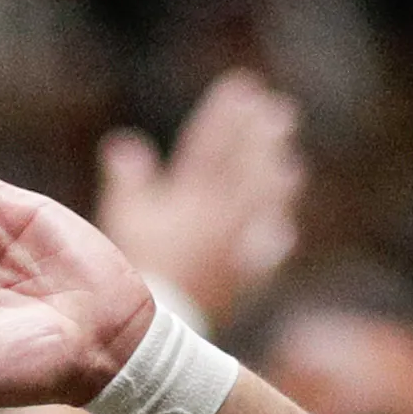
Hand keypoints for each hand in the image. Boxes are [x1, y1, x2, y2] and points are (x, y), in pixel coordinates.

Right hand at [92, 70, 302, 327]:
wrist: (153, 327)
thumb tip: (124, 142)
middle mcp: (220, 217)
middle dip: (261, 135)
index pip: (211, 144)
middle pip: (246, 167)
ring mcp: (235, 247)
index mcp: (190, 197)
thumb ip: (127, 179)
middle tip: (279, 110)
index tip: (242, 86)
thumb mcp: (121, 218)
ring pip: (263, 203)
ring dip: (278, 177)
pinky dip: (275, 236)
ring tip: (290, 159)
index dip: (226, 113)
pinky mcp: (240, 279)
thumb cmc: (132, 267)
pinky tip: (284, 228)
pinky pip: (266, 253)